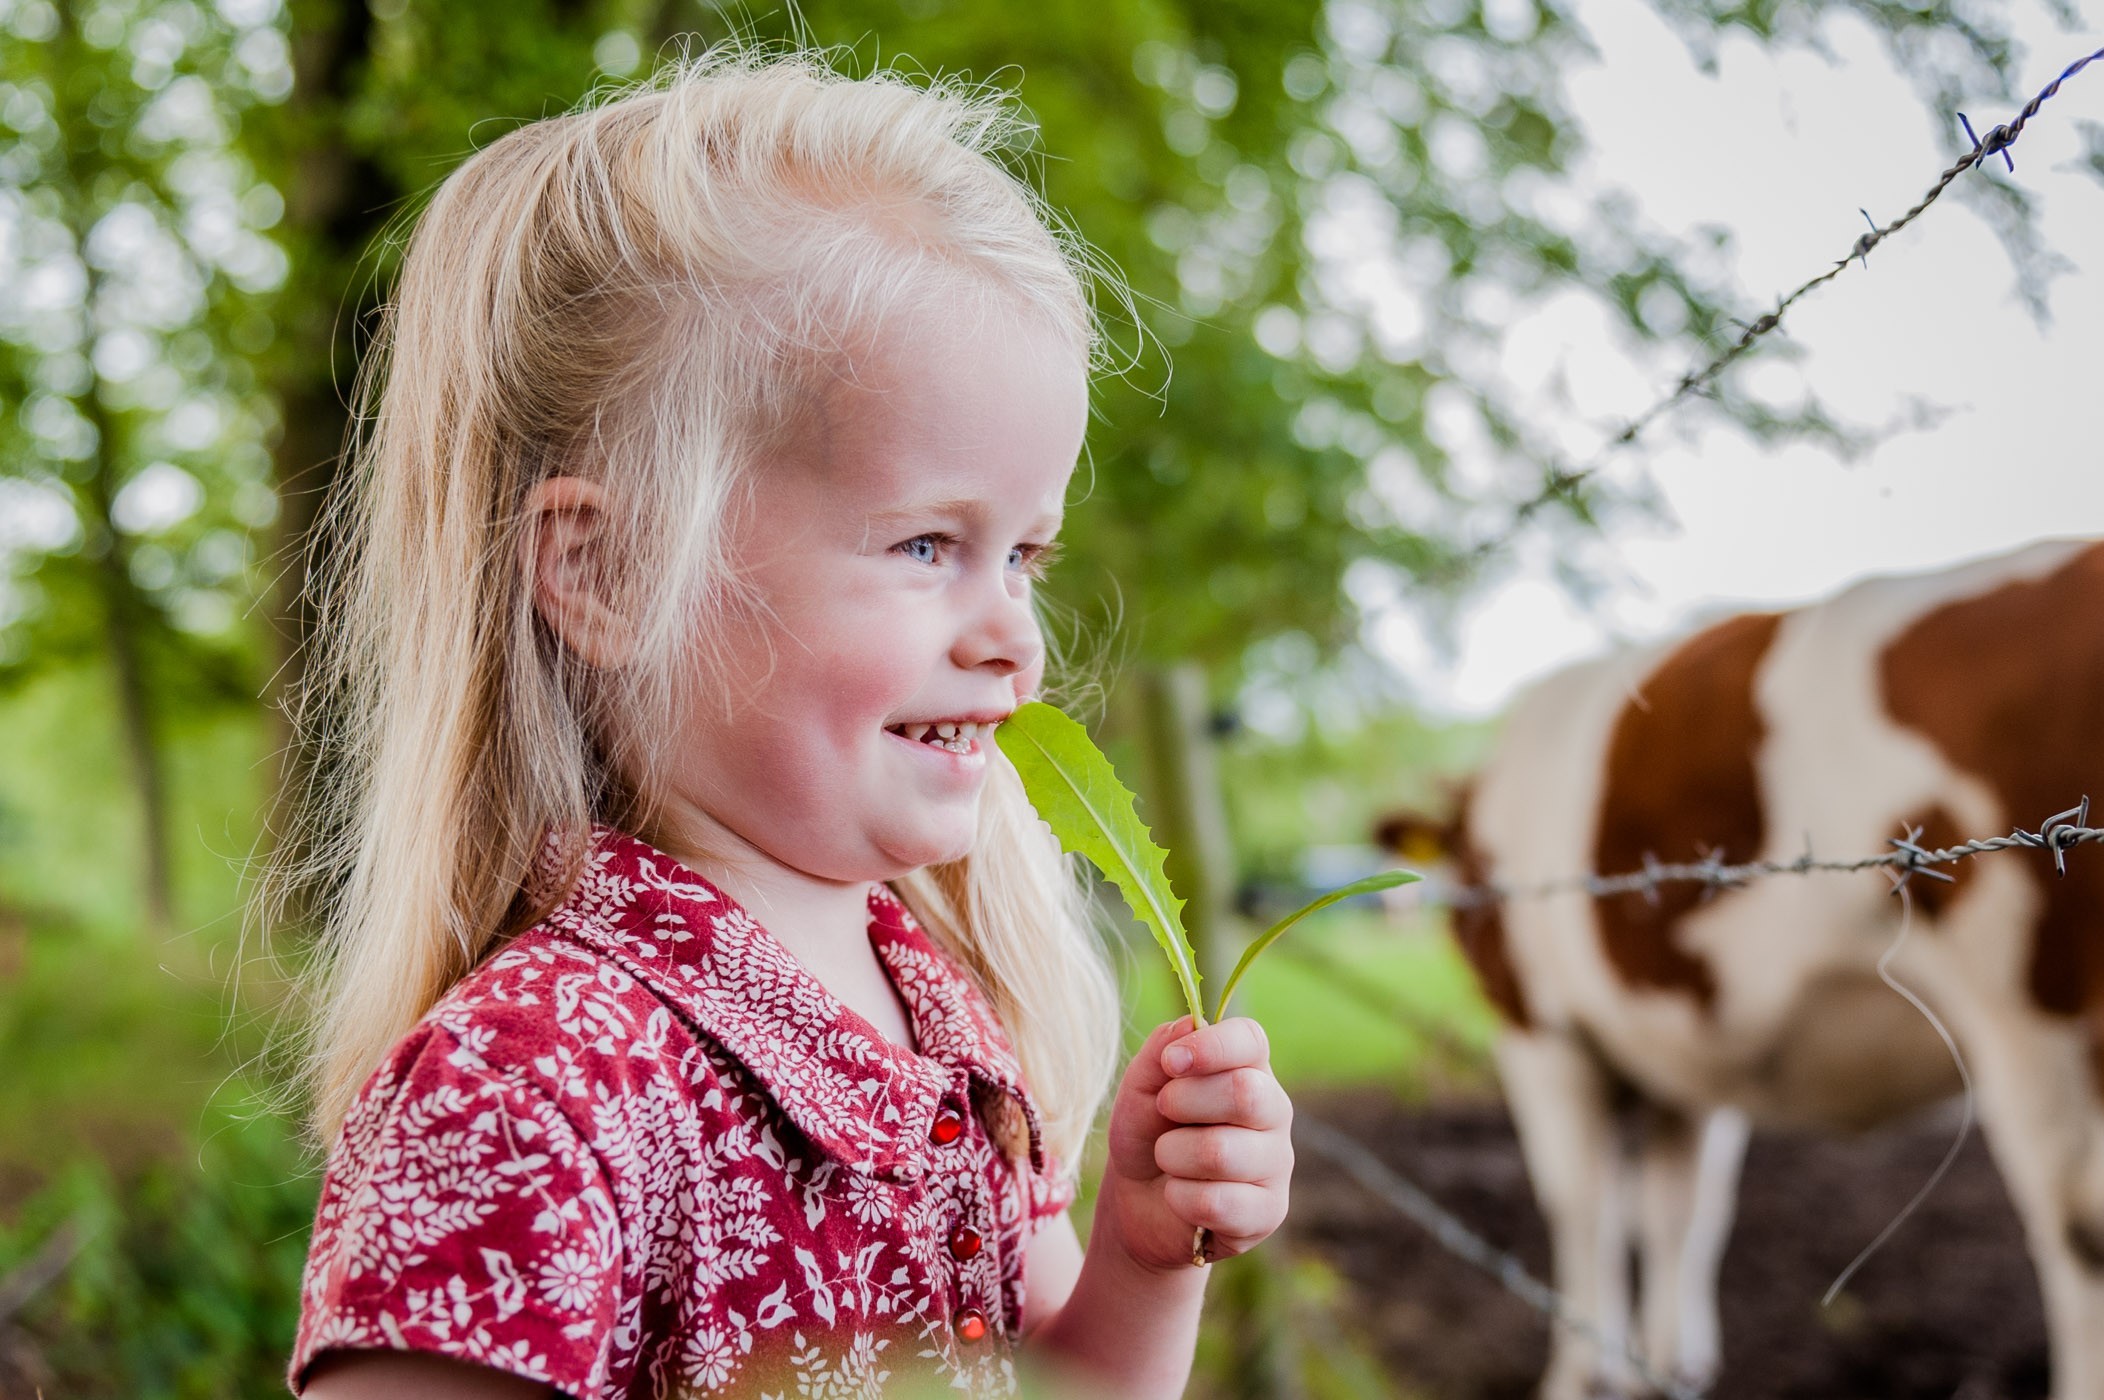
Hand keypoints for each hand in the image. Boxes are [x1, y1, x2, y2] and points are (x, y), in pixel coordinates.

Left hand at [1096, 1015, 1293, 1272]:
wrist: (1138, 1203)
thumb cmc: (1148, 1134)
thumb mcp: (1140, 1088)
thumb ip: (1160, 1051)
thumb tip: (1189, 1024)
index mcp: (1248, 1069)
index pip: (1251, 1040)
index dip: (1211, 1046)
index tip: (1172, 1062)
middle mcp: (1273, 1111)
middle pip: (1244, 1093)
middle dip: (1184, 1101)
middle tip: (1162, 1111)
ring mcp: (1276, 1163)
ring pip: (1221, 1152)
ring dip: (1172, 1155)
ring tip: (1167, 1158)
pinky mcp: (1269, 1212)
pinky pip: (1217, 1202)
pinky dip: (1179, 1197)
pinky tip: (1179, 1195)